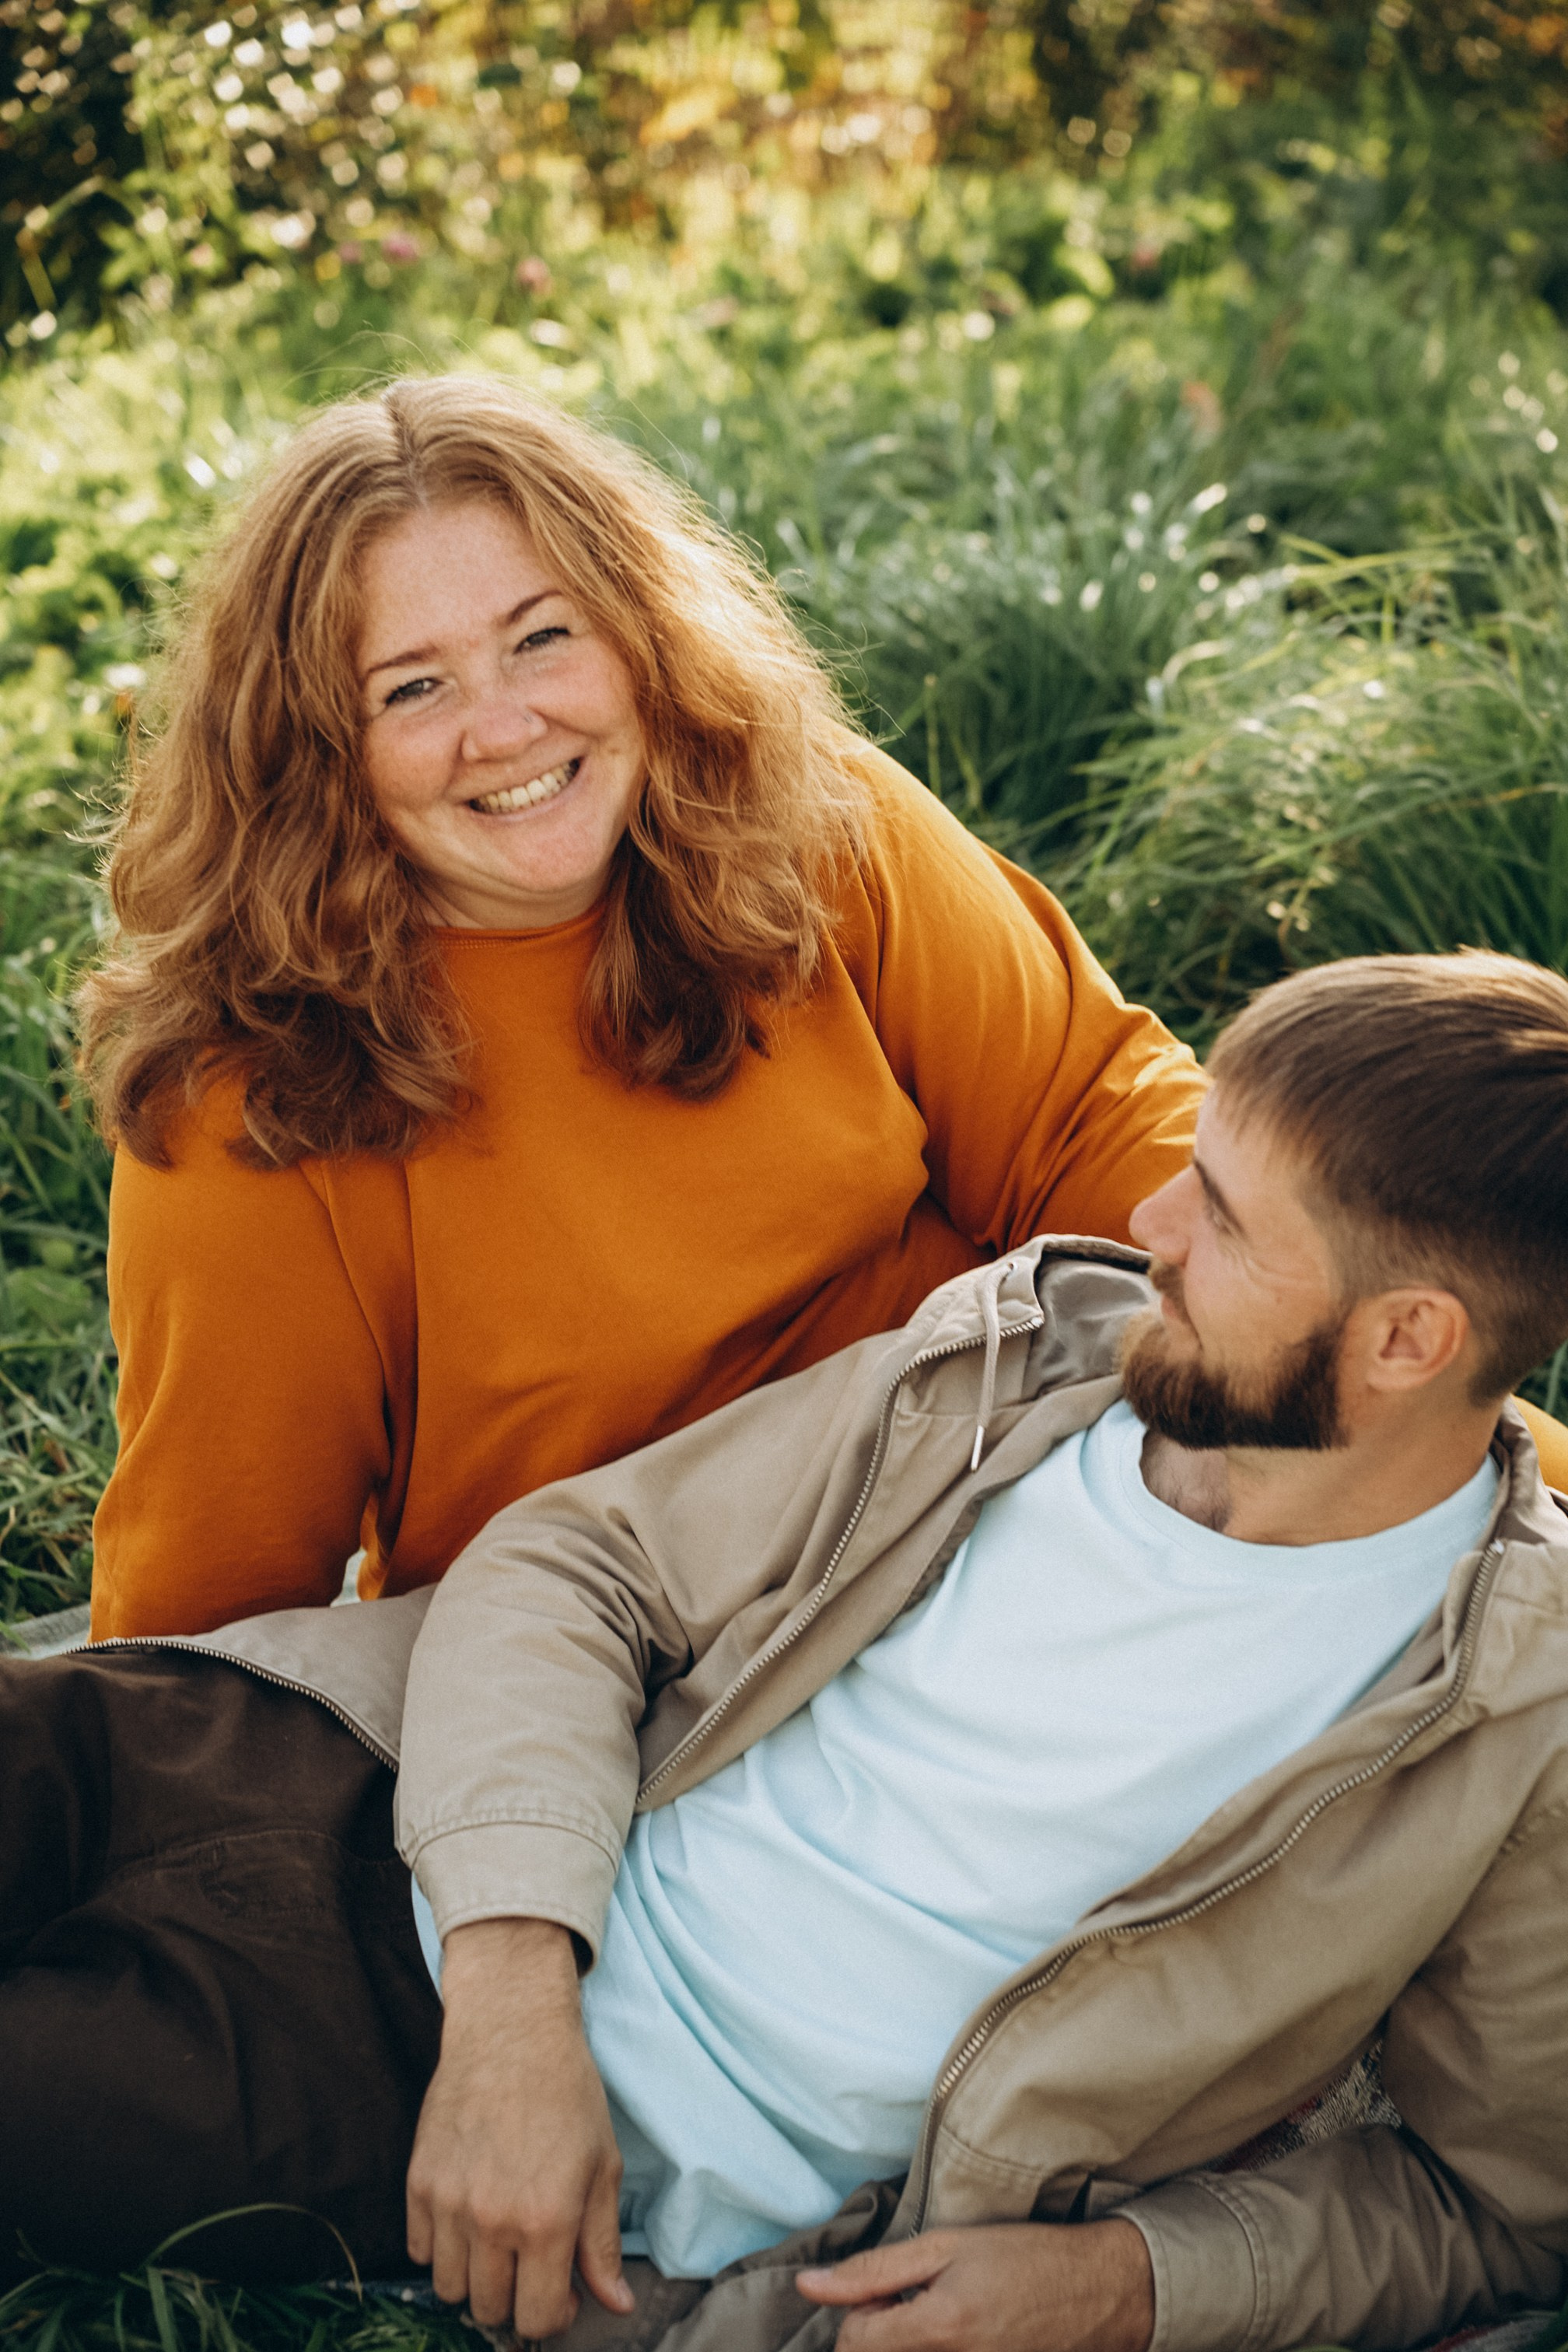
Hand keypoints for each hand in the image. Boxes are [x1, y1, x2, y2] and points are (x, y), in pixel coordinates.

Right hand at [405, 1916, 633, 2337]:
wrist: (512, 2032)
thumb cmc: (567, 2095)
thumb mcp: (601, 2167)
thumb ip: (601, 2245)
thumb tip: (615, 2304)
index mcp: (546, 2221)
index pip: (535, 2318)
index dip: (551, 2314)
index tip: (560, 2291)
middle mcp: (492, 2220)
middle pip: (489, 2309)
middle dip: (514, 2297)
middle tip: (529, 2264)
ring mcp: (449, 2202)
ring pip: (449, 2287)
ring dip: (474, 2276)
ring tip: (497, 2240)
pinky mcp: (418, 2182)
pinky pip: (419, 2250)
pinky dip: (441, 2246)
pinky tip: (467, 2215)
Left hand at [795, 2219, 1154, 2351]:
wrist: (1096, 2292)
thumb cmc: (1022, 2257)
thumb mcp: (946, 2245)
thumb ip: (873, 2270)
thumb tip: (808, 2285)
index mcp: (939, 2329)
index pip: (853, 2343)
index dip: (860, 2309)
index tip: (888, 2289)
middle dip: (878, 2335)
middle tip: (908, 2305)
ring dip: (903, 2348)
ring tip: (934, 2320)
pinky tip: (957, 2338)